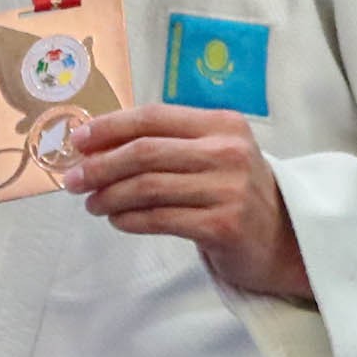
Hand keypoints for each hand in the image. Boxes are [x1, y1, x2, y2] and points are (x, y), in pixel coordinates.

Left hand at [63, 104, 310, 300]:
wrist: (284, 239)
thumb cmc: (234, 193)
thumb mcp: (211, 155)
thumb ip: (166, 144)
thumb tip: (95, 145)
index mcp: (223, 124)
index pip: (153, 117)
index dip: (109, 128)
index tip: (76, 141)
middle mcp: (228, 152)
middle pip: (144, 152)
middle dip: (99, 166)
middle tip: (72, 180)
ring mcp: (228, 189)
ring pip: (147, 187)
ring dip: (108, 196)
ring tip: (92, 204)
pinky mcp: (222, 225)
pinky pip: (158, 219)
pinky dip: (129, 219)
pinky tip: (117, 220)